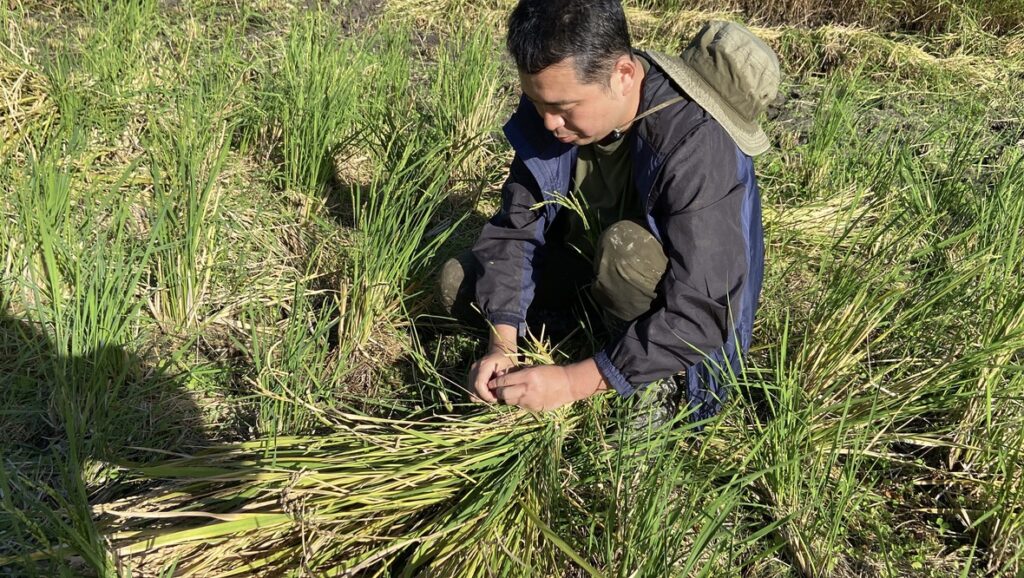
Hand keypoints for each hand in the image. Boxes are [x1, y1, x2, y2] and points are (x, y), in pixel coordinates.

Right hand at [468, 350, 516, 402]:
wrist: (499, 351)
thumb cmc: (506, 360)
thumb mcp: (509, 369)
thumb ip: (504, 381)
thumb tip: (498, 391)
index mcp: (483, 366)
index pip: (479, 385)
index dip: (487, 395)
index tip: (497, 398)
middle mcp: (474, 369)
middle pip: (473, 391)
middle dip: (485, 398)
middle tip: (496, 397)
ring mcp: (471, 373)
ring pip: (471, 393)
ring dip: (482, 397)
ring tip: (493, 394)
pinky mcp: (470, 377)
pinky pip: (472, 390)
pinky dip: (479, 394)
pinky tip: (489, 391)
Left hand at [488, 360, 605, 411]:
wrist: (569, 384)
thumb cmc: (551, 372)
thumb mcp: (534, 367)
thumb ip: (518, 372)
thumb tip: (501, 374)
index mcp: (528, 377)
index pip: (504, 381)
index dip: (495, 383)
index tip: (491, 383)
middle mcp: (527, 390)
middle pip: (503, 394)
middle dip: (499, 392)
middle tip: (499, 389)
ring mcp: (531, 401)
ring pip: (510, 402)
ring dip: (508, 398)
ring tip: (511, 393)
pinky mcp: (535, 409)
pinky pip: (521, 406)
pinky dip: (519, 402)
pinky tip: (524, 397)